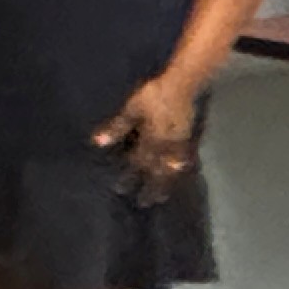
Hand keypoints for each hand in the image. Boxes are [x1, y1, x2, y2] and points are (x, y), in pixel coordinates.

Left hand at [93, 76, 199, 204]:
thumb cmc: (153, 95)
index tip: (120, 190)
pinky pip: (186, 159)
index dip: (129, 176)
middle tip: (146, 203)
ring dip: (167, 183)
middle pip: (157, 171)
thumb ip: (117, 126)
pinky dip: (182, 171)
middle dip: (151, 187)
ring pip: (172, 169)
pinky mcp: (190, 138)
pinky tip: (180, 176)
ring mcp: (180, 143)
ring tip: (163, 197)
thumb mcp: (131, 109)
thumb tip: (97, 142)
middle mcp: (166, 146)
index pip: (137, 162)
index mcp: (150, 139)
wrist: (182, 85)